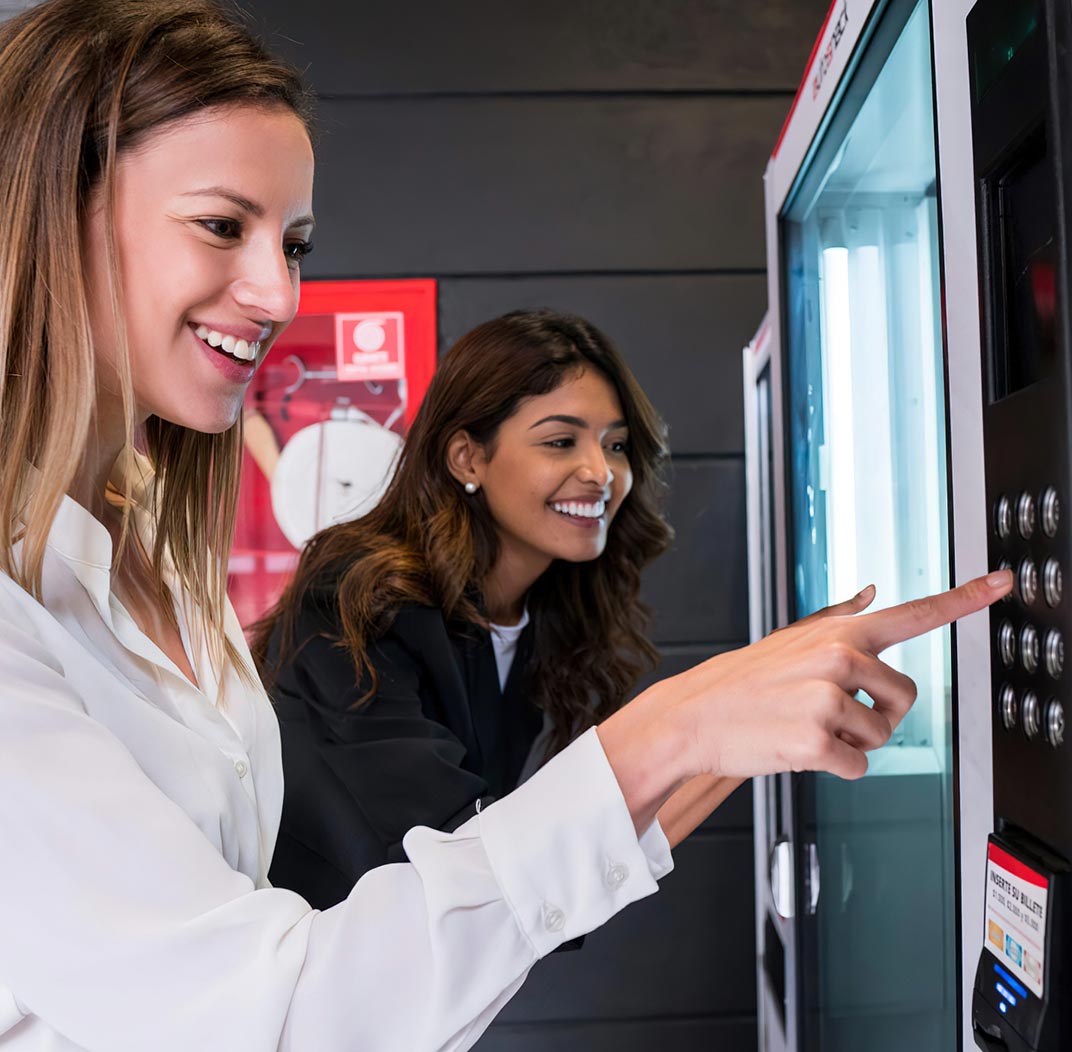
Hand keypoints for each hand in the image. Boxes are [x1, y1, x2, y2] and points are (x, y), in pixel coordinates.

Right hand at [659, 571, 1011, 781]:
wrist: (693, 714)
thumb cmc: (742, 680)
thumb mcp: (790, 638)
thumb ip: (838, 617)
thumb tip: (872, 593)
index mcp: (839, 632)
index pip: (914, 612)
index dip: (966, 598)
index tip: (1003, 581)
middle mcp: (839, 657)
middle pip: (906, 698)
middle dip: (880, 717)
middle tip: (833, 716)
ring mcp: (826, 697)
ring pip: (882, 738)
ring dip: (852, 744)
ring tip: (807, 728)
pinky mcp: (815, 739)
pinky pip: (858, 768)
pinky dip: (835, 768)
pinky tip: (799, 749)